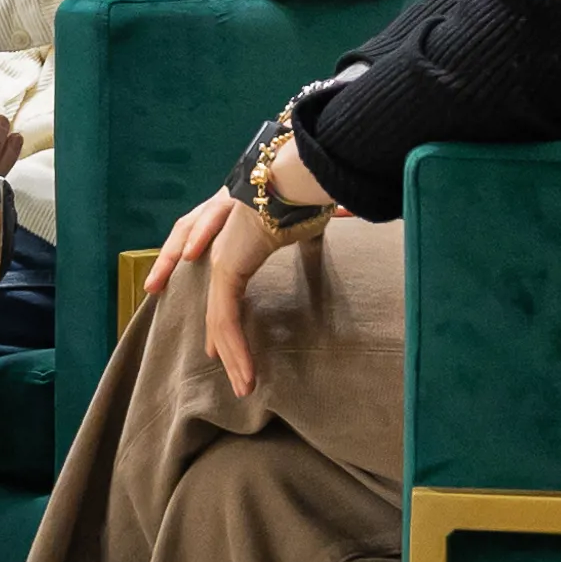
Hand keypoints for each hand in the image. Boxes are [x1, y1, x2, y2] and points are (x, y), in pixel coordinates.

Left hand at [160, 140, 333, 402]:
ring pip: (219, 320)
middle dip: (221, 343)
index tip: (221, 343)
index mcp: (237, 238)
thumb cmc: (304, 189)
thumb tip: (345, 217)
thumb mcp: (307, 219)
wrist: (295, 175)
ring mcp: (219, 259)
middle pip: (215, 307)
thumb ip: (313, 230)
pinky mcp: (226, 269)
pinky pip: (225, 318)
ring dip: (233, 356)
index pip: (223, 285)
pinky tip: (244, 372)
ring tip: (244, 386)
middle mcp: (221, 249)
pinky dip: (235, 348)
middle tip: (229, 372)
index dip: (221, 314)